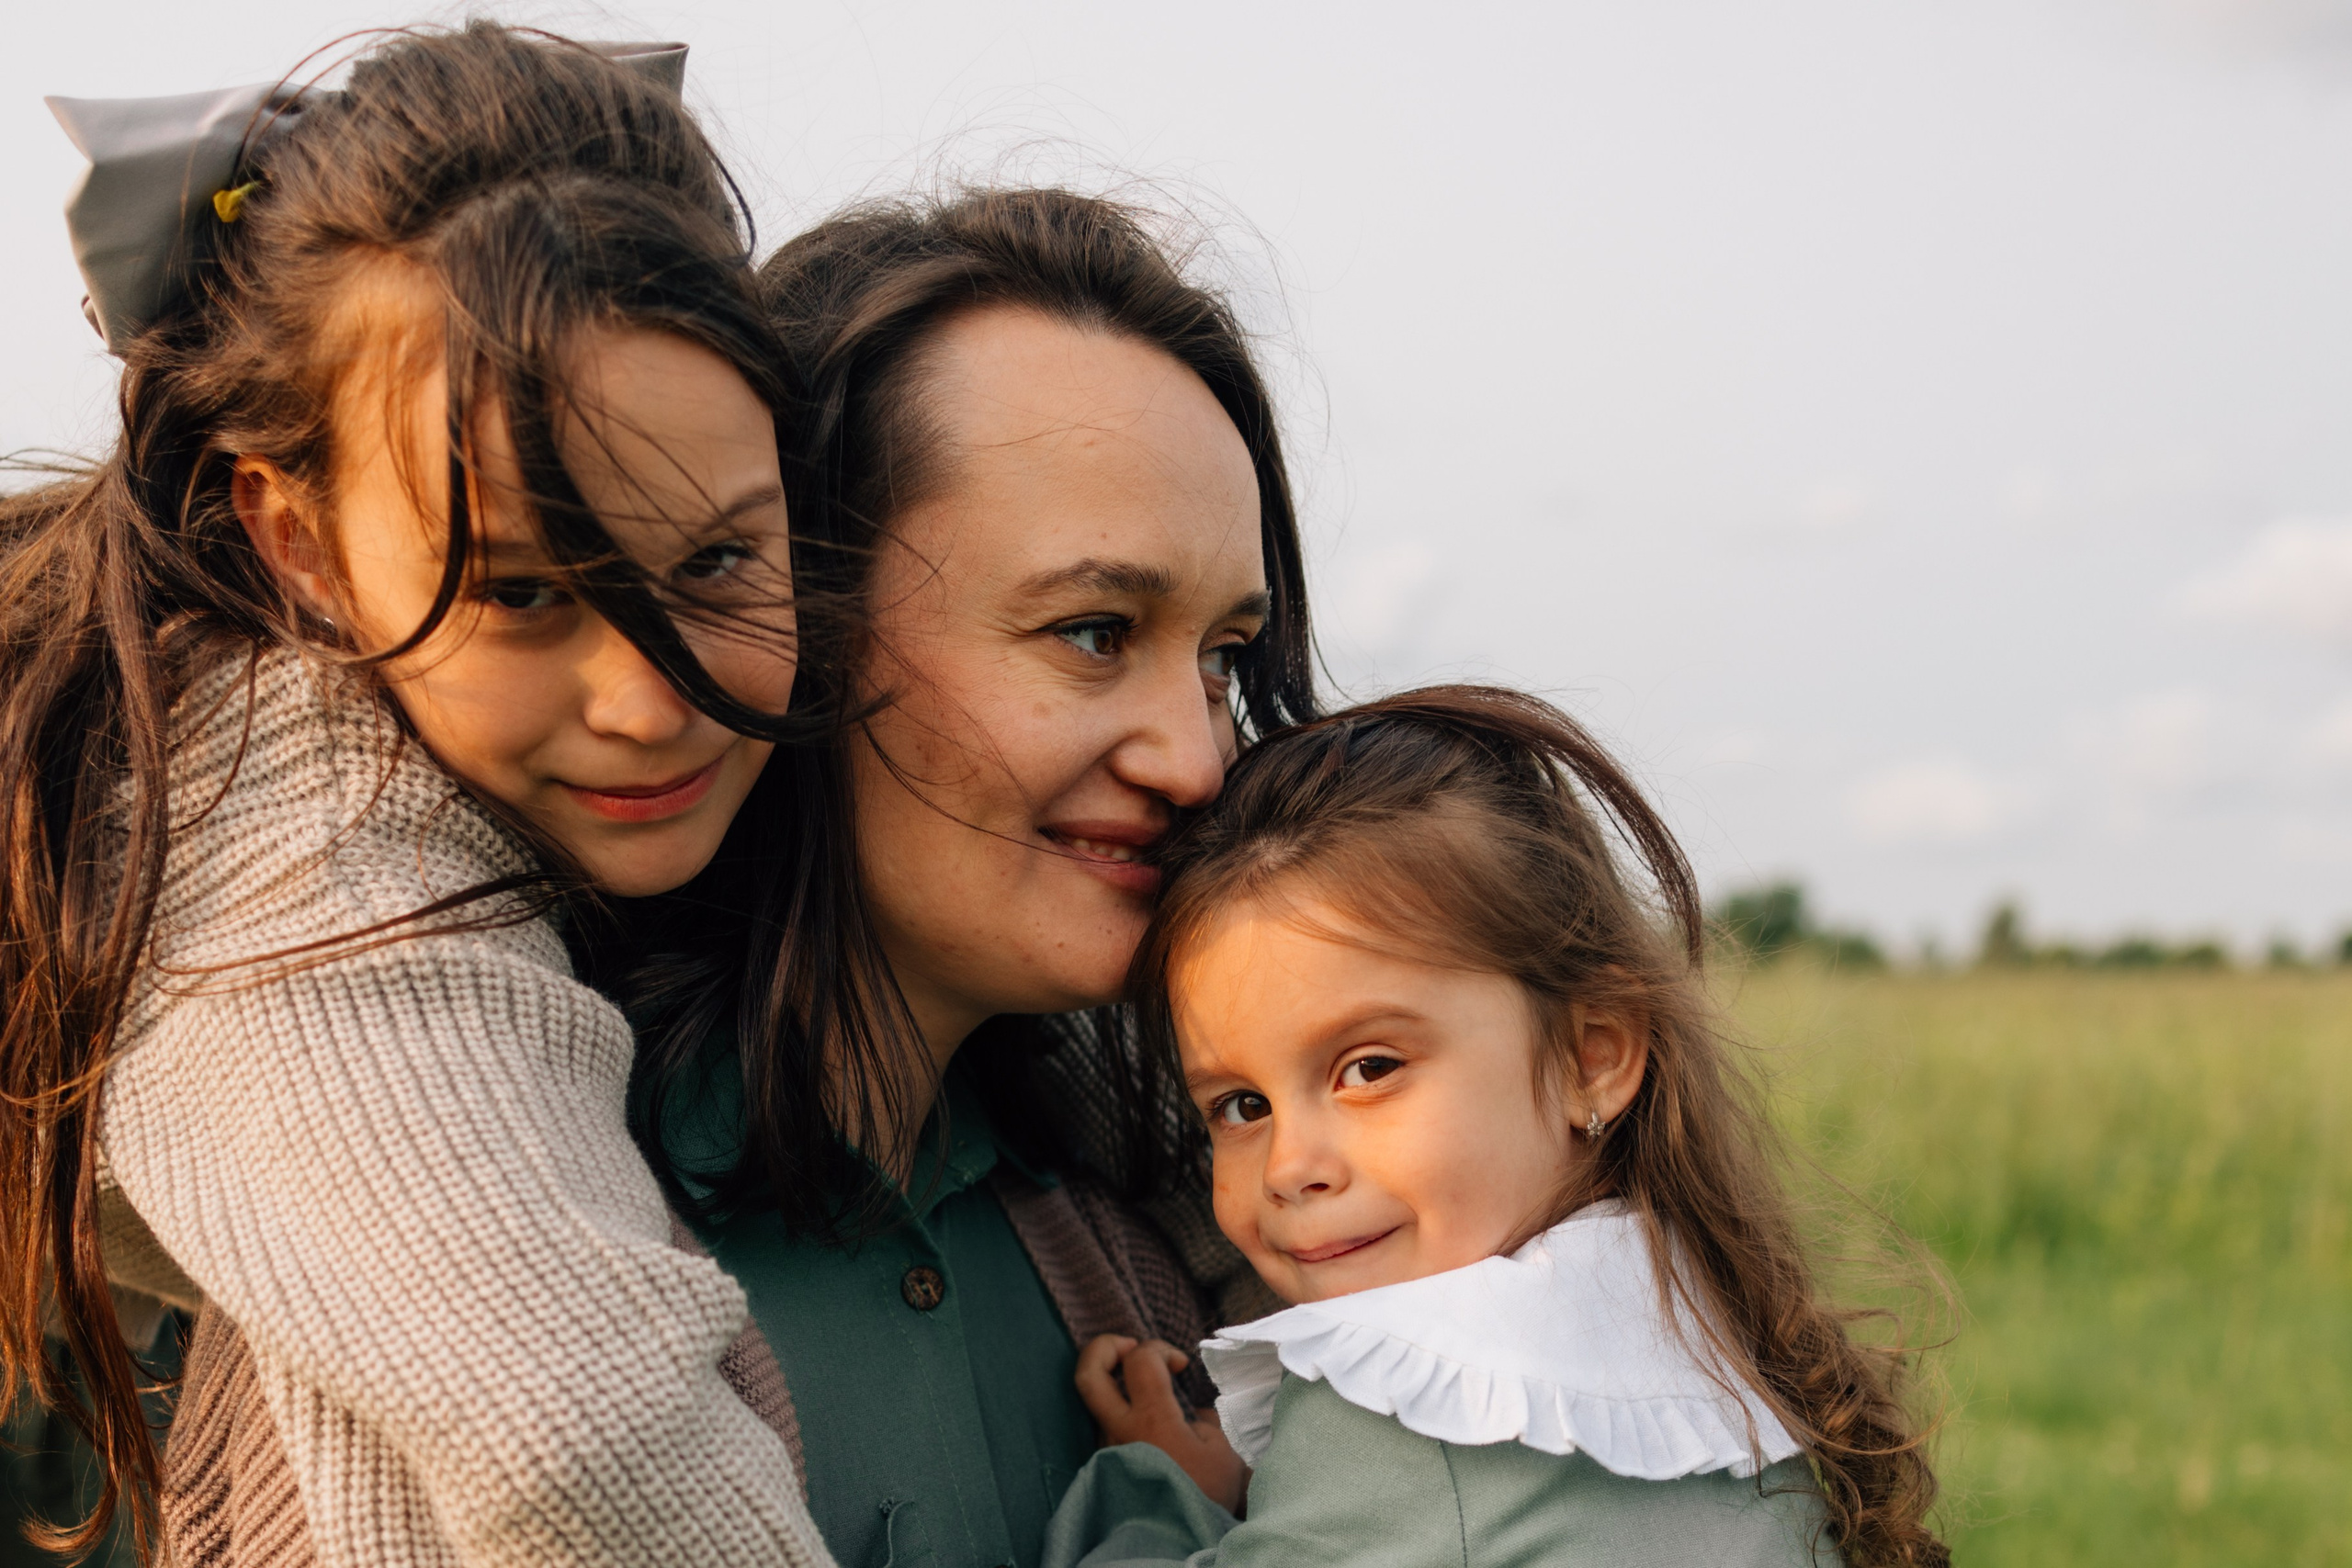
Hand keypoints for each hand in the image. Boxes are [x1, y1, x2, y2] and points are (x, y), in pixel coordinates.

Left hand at [1073, 1334, 1248, 1512]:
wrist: (1180, 1543)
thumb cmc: (1205, 1496)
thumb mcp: (1223, 1451)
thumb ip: (1203, 1420)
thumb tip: (1190, 1413)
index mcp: (1151, 1420)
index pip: (1139, 1360)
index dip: (1159, 1348)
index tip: (1180, 1364)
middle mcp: (1119, 1431)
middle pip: (1088, 1372)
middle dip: (1106, 1346)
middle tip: (1131, 1348)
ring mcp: (1107, 1449)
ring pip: (1094, 1400)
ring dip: (1115, 1382)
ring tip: (1144, 1387)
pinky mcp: (1105, 1465)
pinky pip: (1105, 1426)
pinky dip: (1121, 1410)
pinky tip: (1147, 1423)